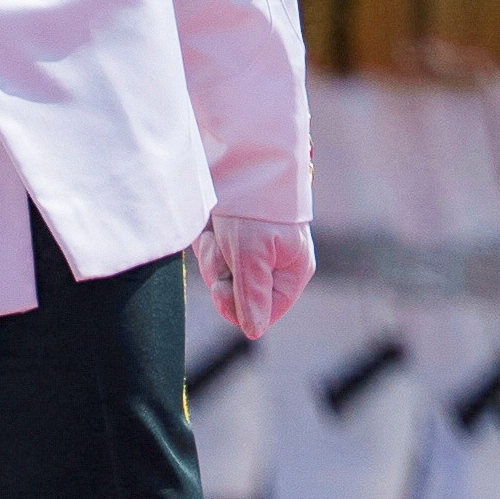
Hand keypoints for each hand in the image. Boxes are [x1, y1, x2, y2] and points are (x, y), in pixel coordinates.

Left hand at [191, 214, 313, 339]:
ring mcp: (253, 256)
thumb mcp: (251, 255)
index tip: (223, 288)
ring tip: (217, 234)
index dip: (239, 307)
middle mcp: (275, 267)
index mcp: (292, 272)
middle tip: (222, 248)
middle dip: (223, 275)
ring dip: (213, 258)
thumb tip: (253, 332)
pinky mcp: (234, 244)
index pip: (265, 313)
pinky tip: (212, 230)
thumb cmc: (254, 210)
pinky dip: (208, 246)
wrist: (241, 165)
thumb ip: (252, 296)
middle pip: (239, 298)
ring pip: (223, 280)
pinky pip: (214, 261)